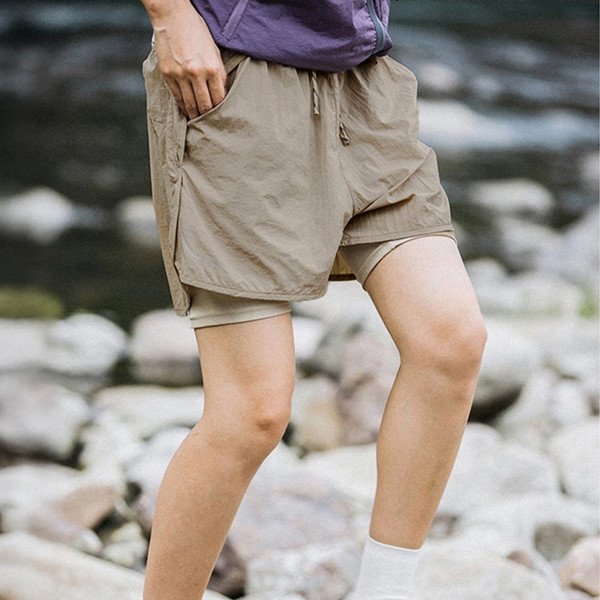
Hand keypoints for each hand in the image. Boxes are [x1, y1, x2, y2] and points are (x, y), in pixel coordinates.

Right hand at [150, 4, 226, 118]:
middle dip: (208, 116)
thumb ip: (219, 73)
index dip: (220, 110)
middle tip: (211, 124)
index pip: (219, 99)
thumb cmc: (196, 31)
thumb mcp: (214, 50)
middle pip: (205, 105)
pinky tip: (187, 111)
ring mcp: (180, 75)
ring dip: (195, 115)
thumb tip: (222, 93)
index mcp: (212, 68)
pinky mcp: (168, 74)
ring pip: (190, 104)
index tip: (221, 115)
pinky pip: (177, 97)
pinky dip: (183, 106)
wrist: (172, 16)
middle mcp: (196, 74)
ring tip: (199, 120)